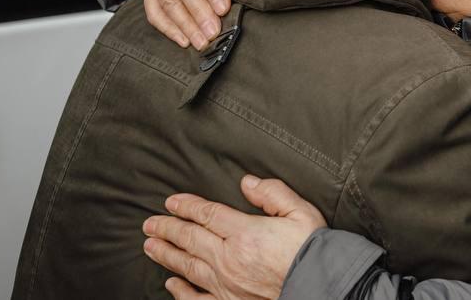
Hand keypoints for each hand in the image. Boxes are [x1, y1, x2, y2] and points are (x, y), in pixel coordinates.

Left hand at [143, 175, 326, 299]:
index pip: (206, 214)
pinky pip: (197, 298)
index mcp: (244, 233)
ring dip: (167, 255)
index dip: (186, 206)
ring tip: (150, 246)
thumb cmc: (313, 249)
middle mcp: (229, 259)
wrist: (321, 286)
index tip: (170, 202)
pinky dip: (181, 292)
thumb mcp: (300, 211)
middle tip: (149, 223)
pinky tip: (170, 284)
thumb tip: (246, 182)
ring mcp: (226, 285)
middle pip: (190, 240)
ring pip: (187, 267)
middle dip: (167, 229)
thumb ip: (272, 193)